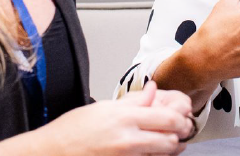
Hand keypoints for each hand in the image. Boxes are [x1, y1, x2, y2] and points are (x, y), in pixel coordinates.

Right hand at [38, 82, 191, 155]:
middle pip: (171, 137)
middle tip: (183, 127)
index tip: (183, 111)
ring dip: (173, 146)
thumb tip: (152, 91)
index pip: (165, 116)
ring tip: (173, 139)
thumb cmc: (73, 130)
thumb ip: (133, 101)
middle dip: (181, 132)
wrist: (55, 152)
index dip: (180, 115)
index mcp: (122, 116)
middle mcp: (128, 138)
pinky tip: (157, 151)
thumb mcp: (102, 107)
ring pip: (165, 153)